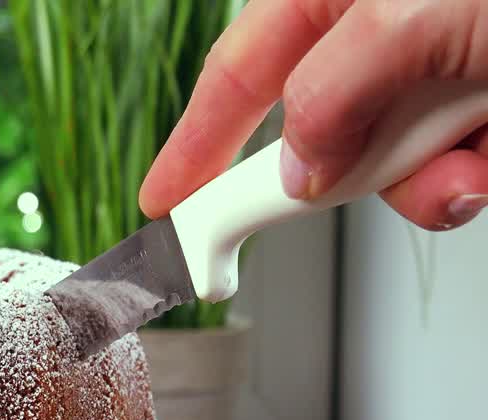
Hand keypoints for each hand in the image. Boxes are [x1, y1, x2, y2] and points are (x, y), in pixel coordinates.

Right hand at [139, 0, 487, 230]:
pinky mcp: (477, 110)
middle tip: (319, 198)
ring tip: (464, 153)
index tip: (164, 201)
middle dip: (333, 176)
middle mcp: (379, 32)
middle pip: (314, 132)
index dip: (193, 142)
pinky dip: (467, 180)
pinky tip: (486, 157)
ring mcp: (433, 74)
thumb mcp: (407, 17)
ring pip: (385, 166)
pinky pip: (447, 172)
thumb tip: (297, 172)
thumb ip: (330, 97)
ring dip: (418, 182)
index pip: (236, 74)